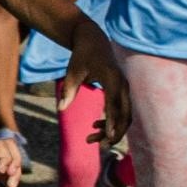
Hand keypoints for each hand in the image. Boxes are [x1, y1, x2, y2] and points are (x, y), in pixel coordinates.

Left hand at [62, 18, 129, 144]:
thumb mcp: (72, 71)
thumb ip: (68, 90)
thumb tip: (60, 109)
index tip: (107, 137)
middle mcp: (122, 84)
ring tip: (89, 139)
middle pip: (125, 115)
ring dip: (111, 130)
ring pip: (124, 116)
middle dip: (114, 133)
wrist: (94, 41)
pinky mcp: (122, 92)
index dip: (112, 122)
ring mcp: (125, 88)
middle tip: (99, 146)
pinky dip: (111, 122)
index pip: (114, 104)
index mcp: (111, 78)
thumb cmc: (81, 56)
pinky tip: (94, 126)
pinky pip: (121, 112)